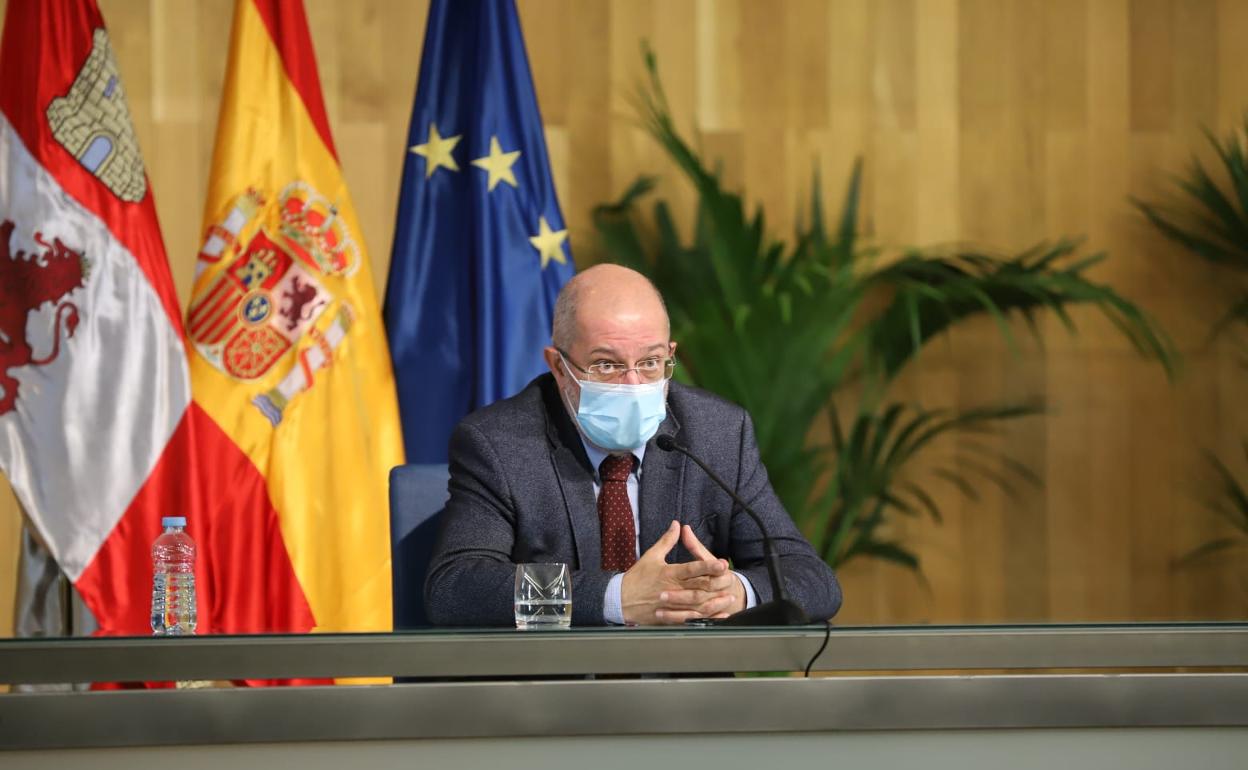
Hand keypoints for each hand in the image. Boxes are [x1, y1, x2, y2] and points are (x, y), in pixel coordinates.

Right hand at [619, 521, 743, 624]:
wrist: (620, 600)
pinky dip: (706, 618)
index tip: (722, 563)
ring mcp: (672, 605)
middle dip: (717, 583)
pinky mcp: (671, 617)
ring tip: (730, 597)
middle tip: (732, 579)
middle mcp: (672, 589)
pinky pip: (692, 618)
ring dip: (716, 601)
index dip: (708, 566)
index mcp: (668, 573)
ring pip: (698, 604)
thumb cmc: (637, 578)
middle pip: (699, 587)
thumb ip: (667, 541)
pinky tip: (718, 615)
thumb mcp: (651, 556)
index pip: (691, 569)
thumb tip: (677, 525)